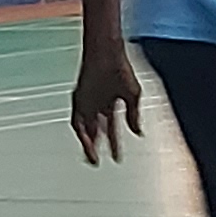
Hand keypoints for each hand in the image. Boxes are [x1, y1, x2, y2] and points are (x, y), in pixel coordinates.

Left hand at [70, 45, 141, 162]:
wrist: (106, 53)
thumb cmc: (120, 67)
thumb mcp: (133, 96)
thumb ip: (134, 115)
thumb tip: (138, 132)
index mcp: (111, 103)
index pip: (112, 128)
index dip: (115, 143)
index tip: (117, 157)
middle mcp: (97, 105)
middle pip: (96, 131)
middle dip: (98, 147)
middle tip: (97, 163)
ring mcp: (87, 103)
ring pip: (86, 129)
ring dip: (88, 144)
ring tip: (92, 159)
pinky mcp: (79, 100)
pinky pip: (77, 121)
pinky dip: (82, 133)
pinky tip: (87, 142)